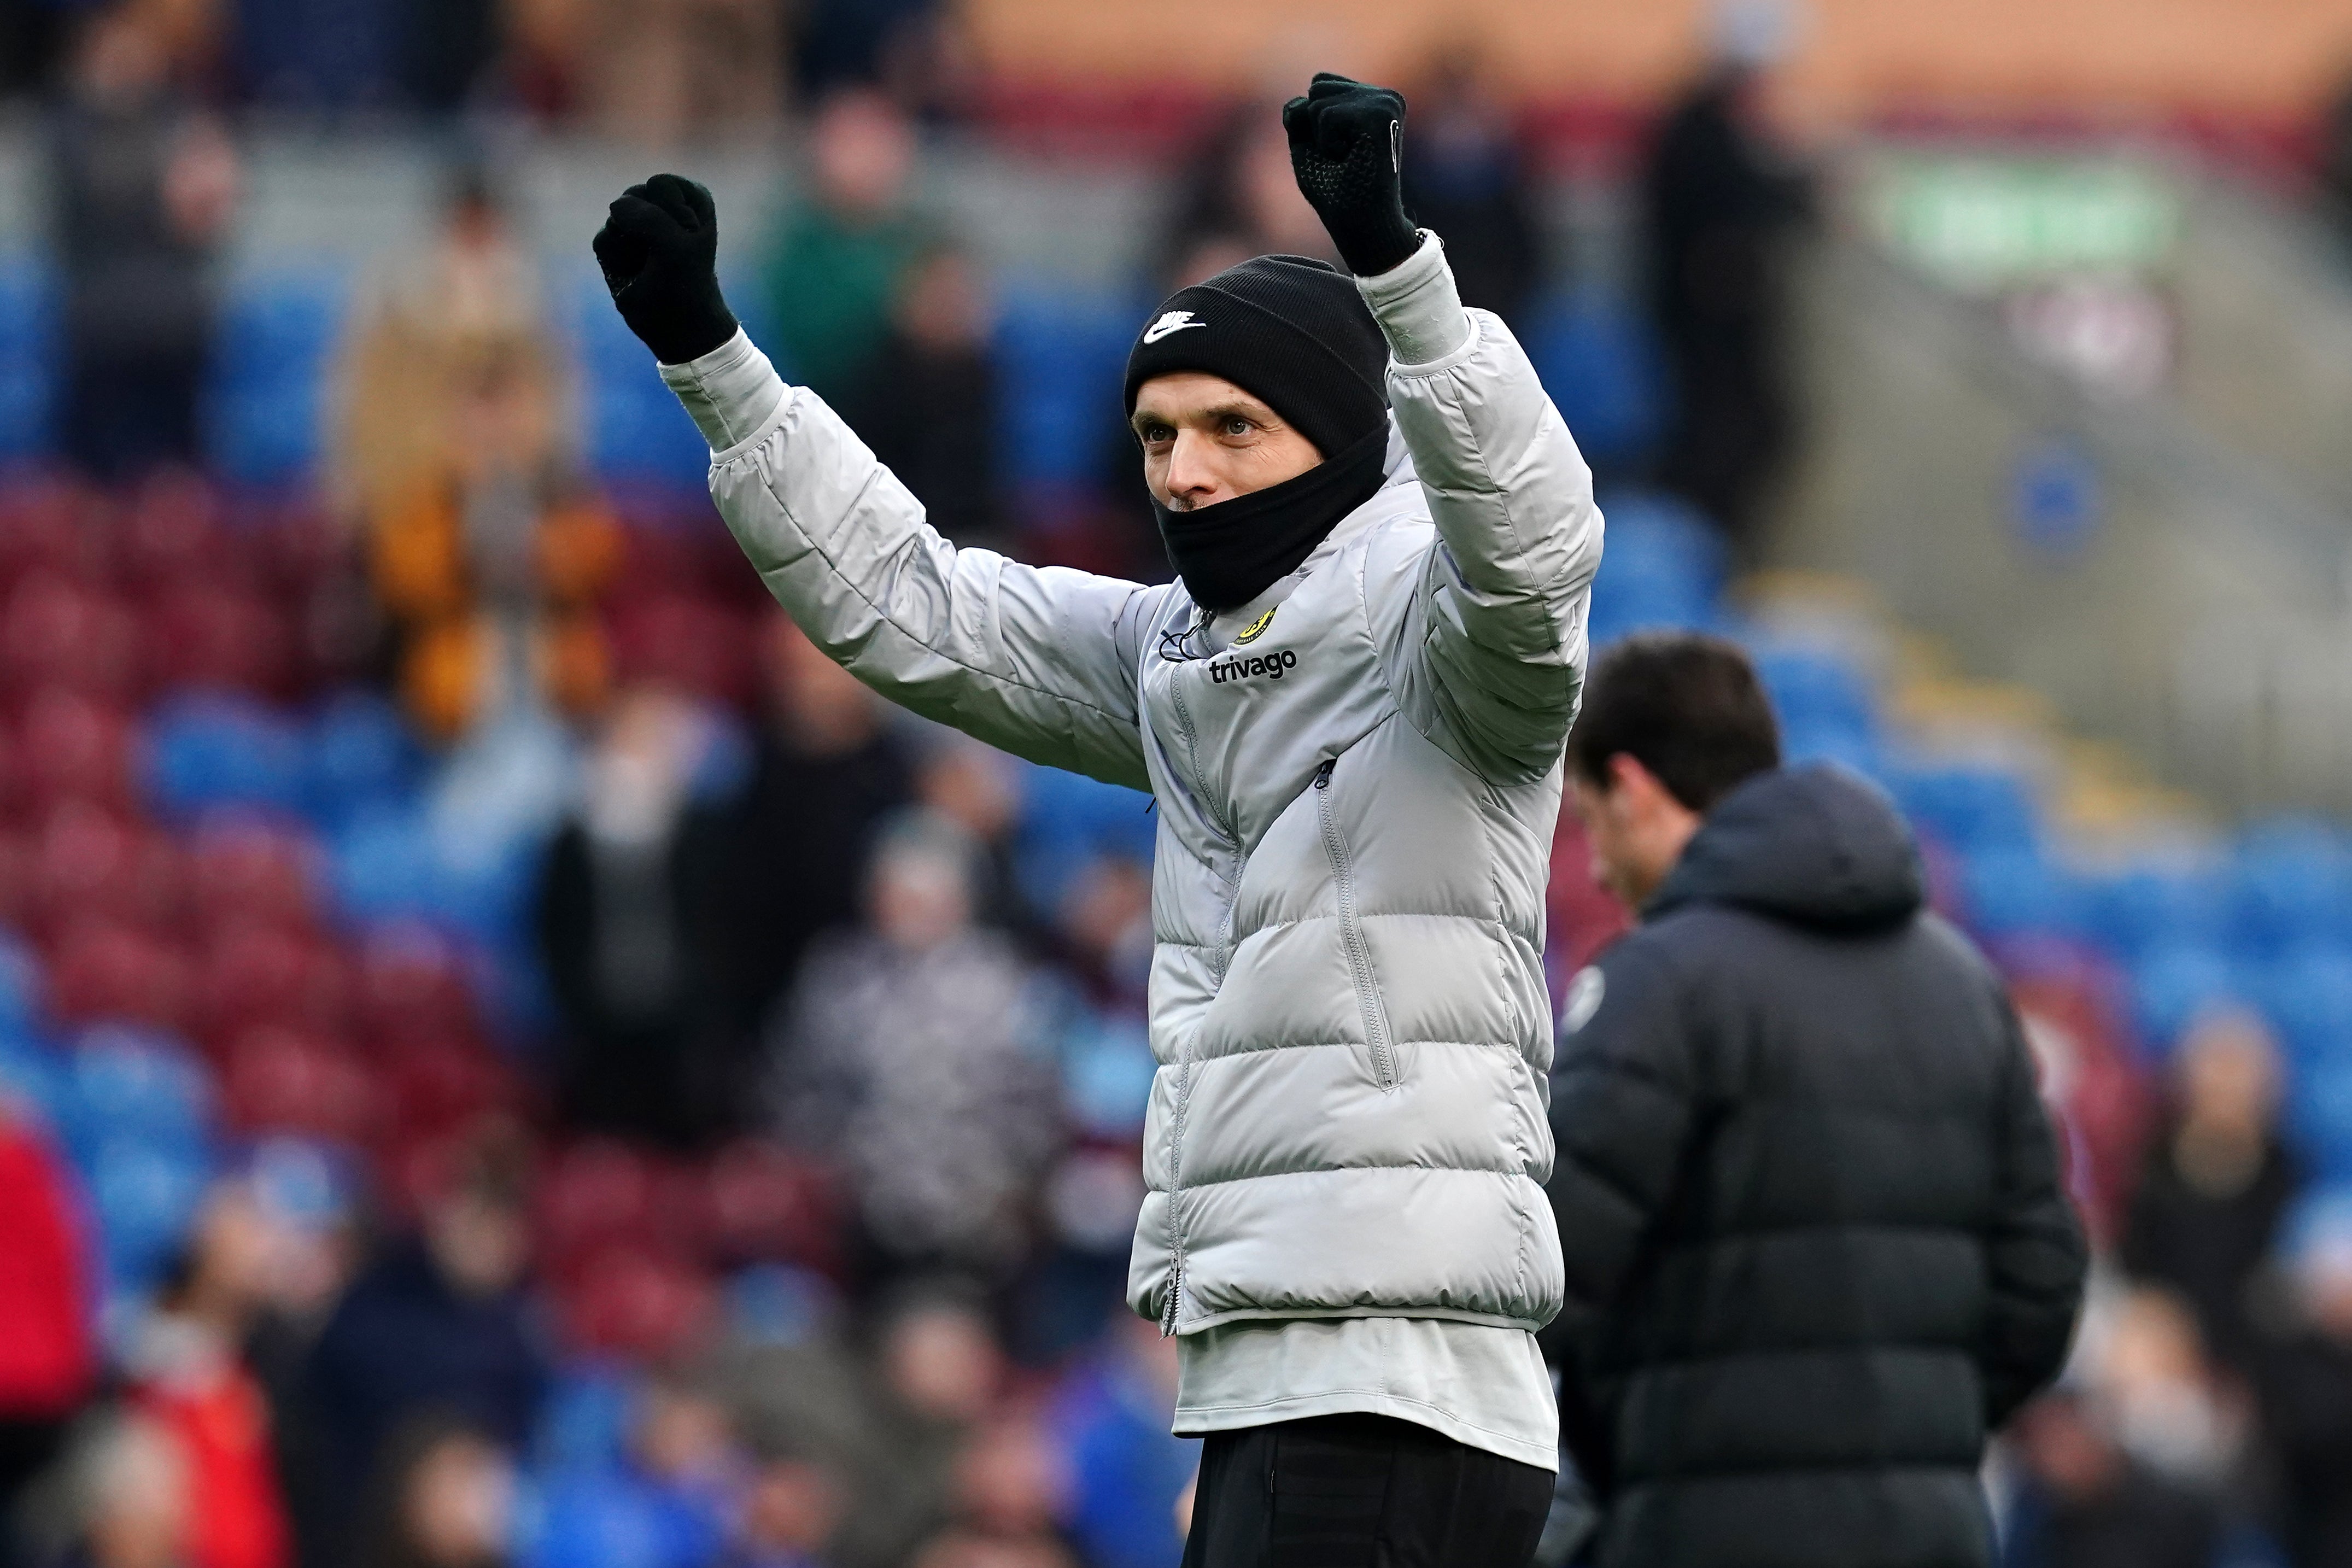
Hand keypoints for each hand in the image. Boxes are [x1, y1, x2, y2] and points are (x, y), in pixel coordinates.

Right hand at [592, 173, 738, 364]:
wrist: (677, 324)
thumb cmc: (685, 283)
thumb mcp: (676, 247)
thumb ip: (647, 216)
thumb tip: (614, 206)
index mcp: (689, 199)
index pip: (662, 184)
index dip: (670, 214)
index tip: (686, 239)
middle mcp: (662, 206)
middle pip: (634, 194)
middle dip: (645, 226)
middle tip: (665, 254)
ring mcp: (635, 224)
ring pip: (615, 215)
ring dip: (629, 244)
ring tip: (648, 264)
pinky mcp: (615, 245)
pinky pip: (603, 239)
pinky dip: (615, 259)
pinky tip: (631, 273)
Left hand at [1281, 73, 1417, 277]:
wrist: (1361, 226)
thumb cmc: (1337, 193)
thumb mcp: (1308, 147)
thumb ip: (1299, 116)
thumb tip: (1299, 99)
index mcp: (1373, 101)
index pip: (1319, 84)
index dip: (1312, 123)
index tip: (1338, 152)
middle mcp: (1385, 97)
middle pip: (1317, 86)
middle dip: (1314, 127)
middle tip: (1343, 158)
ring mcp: (1387, 103)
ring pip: (1318, 99)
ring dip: (1321, 138)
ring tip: (1348, 160)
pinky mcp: (1382, 115)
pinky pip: (1326, 115)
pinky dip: (1327, 144)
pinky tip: (1351, 160)